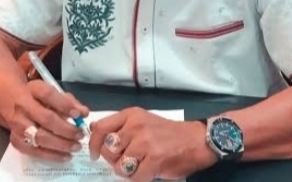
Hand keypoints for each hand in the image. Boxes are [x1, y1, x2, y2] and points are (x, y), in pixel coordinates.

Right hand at [8, 80, 89, 161]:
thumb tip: (83, 113)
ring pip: (40, 137)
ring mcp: (17, 125)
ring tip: (76, 146)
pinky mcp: (16, 140)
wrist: (11, 102)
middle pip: (46, 119)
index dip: (65, 105)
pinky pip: (34, 151)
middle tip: (80, 135)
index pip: (49, 95)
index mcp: (34, 89)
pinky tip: (66, 156)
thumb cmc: (39, 98)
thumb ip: (70, 102)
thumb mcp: (53, 93)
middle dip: (67, 129)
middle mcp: (22, 106)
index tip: (79, 115)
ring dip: (62, 144)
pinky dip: (52, 155)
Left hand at [88, 107, 217, 181]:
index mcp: (131, 115)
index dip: (93, 144)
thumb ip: (120, 126)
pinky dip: (140, 178)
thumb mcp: (142, 121)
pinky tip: (149, 171)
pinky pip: (135, 177)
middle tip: (127, 161)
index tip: (94, 155)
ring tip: (140, 165)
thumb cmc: (168, 133)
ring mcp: (145, 142)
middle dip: (114, 160)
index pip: (101, 128)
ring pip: (120, 166)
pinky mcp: (155, 159)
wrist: (197, 140)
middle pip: (108, 150)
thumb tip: (94, 129)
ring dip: (128, 171)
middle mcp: (136, 126)